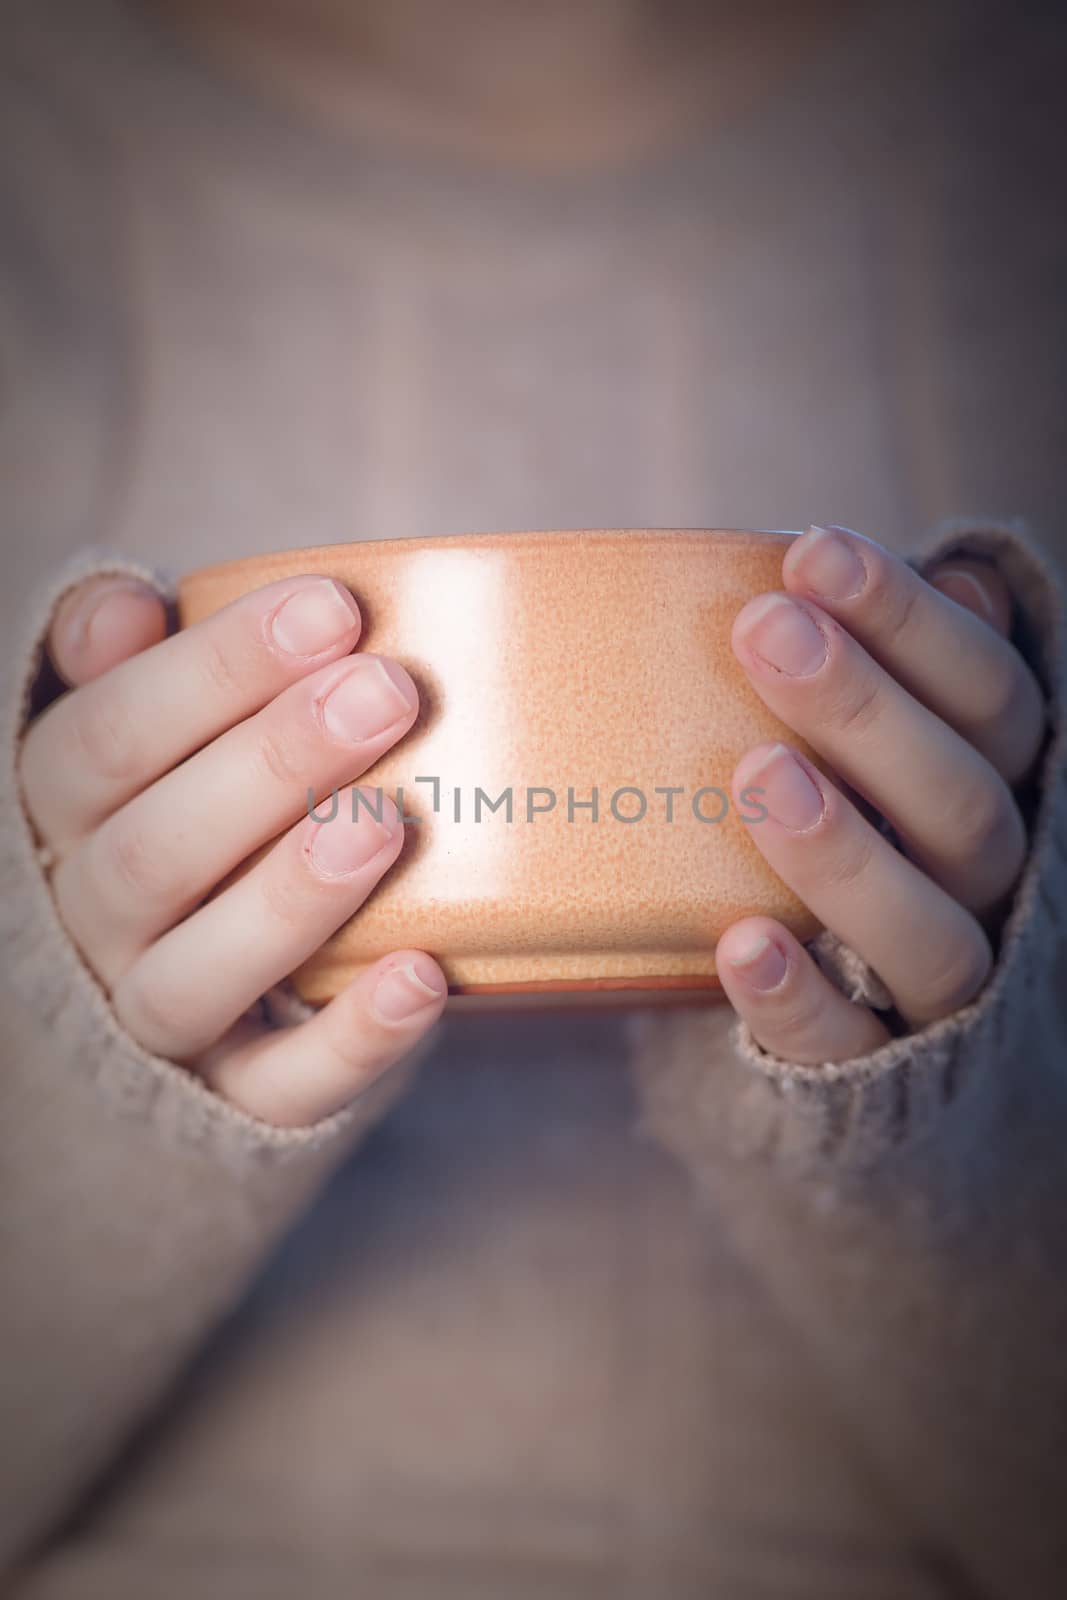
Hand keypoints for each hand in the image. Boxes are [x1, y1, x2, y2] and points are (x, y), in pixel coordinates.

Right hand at [18, 572, 446, 1125]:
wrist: (192, 977)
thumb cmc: (194, 803)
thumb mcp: (148, 725)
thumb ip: (131, 663)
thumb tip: (126, 607)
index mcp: (62, 810)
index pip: (108, 737)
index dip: (214, 670)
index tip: (335, 608)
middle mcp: (90, 918)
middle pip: (153, 851)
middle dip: (273, 764)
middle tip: (388, 694)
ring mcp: (153, 1015)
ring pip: (192, 976)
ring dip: (291, 899)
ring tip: (385, 826)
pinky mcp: (235, 1093)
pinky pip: (278, 1086)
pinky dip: (349, 1040)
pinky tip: (422, 975)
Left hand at [716, 525, 1047, 1062]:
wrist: (851, 1032)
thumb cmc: (853, 840)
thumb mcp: (882, 755)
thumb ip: (903, 676)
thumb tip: (962, 571)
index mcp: (998, 791)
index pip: (992, 698)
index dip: (913, 623)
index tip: (811, 550)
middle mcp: (992, 891)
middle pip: (964, 804)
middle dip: (866, 710)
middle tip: (766, 632)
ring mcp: (940, 991)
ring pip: (932, 934)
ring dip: (846, 851)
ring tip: (758, 772)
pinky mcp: (874, 1075)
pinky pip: (849, 1045)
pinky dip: (799, 999)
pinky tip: (740, 943)